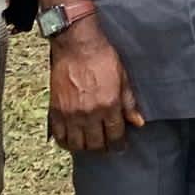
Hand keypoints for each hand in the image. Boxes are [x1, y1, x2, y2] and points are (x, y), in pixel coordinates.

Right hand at [47, 18, 143, 152]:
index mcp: (109, 105)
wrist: (77, 46)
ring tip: (89, 144)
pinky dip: (65, 142)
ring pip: (77, 144)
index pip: (115, 136)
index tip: (120, 146)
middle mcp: (90, 113)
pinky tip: (72, 140)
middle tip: (106, 146)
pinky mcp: (56, 110)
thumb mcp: (123, 78)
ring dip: (84, 147)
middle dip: (103, 148)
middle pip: (96, 144)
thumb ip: (129, 103)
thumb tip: (138, 122)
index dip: (119, 145)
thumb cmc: (103, 58)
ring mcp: (71, 114)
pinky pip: (59, 136)